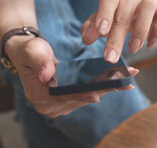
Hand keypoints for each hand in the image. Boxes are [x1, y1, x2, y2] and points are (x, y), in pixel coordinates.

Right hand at [5, 35, 138, 116]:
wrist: (29, 54)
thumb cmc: (29, 50)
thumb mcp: (33, 51)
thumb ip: (40, 62)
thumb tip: (47, 76)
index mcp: (38, 95)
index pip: (63, 96)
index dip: (80, 95)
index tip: (97, 95)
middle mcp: (50, 106)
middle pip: (81, 98)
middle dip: (104, 89)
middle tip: (125, 82)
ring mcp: (60, 105)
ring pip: (88, 96)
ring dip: (108, 88)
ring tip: (127, 79)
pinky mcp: (69, 100)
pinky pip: (89, 93)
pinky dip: (104, 87)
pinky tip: (121, 82)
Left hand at [81, 0, 156, 62]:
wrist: (140, 5)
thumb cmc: (116, 14)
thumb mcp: (101, 20)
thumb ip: (91, 28)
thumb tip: (86, 38)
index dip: (104, 14)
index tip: (101, 31)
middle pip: (124, 14)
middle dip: (116, 38)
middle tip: (110, 57)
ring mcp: (148, 1)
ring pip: (148, 9)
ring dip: (140, 31)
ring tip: (132, 49)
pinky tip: (150, 44)